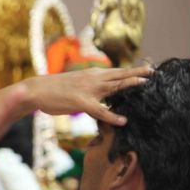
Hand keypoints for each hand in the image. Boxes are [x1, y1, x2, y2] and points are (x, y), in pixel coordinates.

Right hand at [26, 65, 151, 124]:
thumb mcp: (74, 85)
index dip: (131, 71)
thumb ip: (88, 88)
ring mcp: (87, 89)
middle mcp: (92, 78)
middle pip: (119, 74)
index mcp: (90, 74)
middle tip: (153, 70)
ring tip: (146, 83)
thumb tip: (97, 94)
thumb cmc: (53, 90)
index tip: (146, 69)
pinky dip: (112, 115)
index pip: (115, 71)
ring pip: (113, 85)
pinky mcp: (81, 102)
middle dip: (137, 72)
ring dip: (130, 83)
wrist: (36, 90)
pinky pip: (100, 110)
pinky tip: (122, 120)